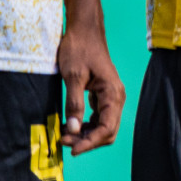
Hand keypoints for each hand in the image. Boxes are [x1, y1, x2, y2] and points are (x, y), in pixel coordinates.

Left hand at [56, 21, 124, 154]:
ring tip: (65, 135)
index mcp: (112, 92)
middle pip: (108, 131)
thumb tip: (73, 129)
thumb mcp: (73, 76)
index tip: (72, 150)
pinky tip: (72, 125)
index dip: (90, 142)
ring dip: (86, 135)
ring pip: (104, 126)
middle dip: (88, 141)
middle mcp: (116, 96)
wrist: (84, 30)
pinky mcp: (103, 95)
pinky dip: (87, 126)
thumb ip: (74, 103)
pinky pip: (99, 118)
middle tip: (64, 141)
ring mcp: (111, 96)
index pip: (107, 128)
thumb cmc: (79, 49)